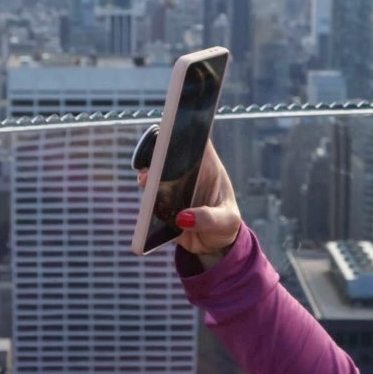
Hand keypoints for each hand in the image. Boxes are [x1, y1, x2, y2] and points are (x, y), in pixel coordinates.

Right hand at [140, 139, 242, 267]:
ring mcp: (172, 188)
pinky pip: (150, 202)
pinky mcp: (161, 205)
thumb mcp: (226, 221)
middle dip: (159, 155)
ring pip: (155, 177)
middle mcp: (186, 173)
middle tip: (156, 160)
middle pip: (170, 155)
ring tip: (146, 181)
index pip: (197, 139)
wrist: (213, 245)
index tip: (176, 128)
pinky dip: (147, 204)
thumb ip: (209, 218)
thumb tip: (184, 218)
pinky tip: (148, 209)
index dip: (187, 128)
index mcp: (207, 167)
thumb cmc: (225, 224)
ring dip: (148, 179)